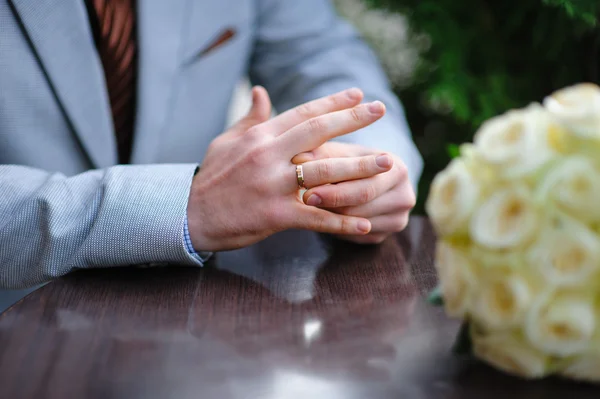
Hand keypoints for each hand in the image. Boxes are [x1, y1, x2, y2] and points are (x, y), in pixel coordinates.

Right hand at [187, 86, 391, 250]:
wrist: (189, 214)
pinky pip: (316, 217)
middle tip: (380, 109)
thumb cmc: (212, 176)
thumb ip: (251, 118)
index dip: (332, 103)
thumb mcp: (226, 141)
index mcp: (260, 136)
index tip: (357, 94)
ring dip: (359, 168)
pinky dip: (342, 221)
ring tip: (386, 163)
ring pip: (324, 173)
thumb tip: (263, 92)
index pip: (302, 113)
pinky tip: (365, 224)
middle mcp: (269, 155)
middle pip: (318, 132)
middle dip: (352, 119)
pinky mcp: (275, 215)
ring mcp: (273, 185)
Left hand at [292, 142, 415, 243]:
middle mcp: (405, 196)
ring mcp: (398, 219)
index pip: (364, 184)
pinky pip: (356, 237)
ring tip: (311, 205)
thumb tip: (298, 158)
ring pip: (358, 224)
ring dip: (332, 216)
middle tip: (305, 199)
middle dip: (332, 202)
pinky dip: (338, 228)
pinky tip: (325, 217)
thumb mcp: (337, 153)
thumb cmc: (345, 161)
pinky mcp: (385, 236)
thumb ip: (320, 155)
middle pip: (363, 206)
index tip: (307, 188)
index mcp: (398, 170)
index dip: (334, 188)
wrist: (361, 179)